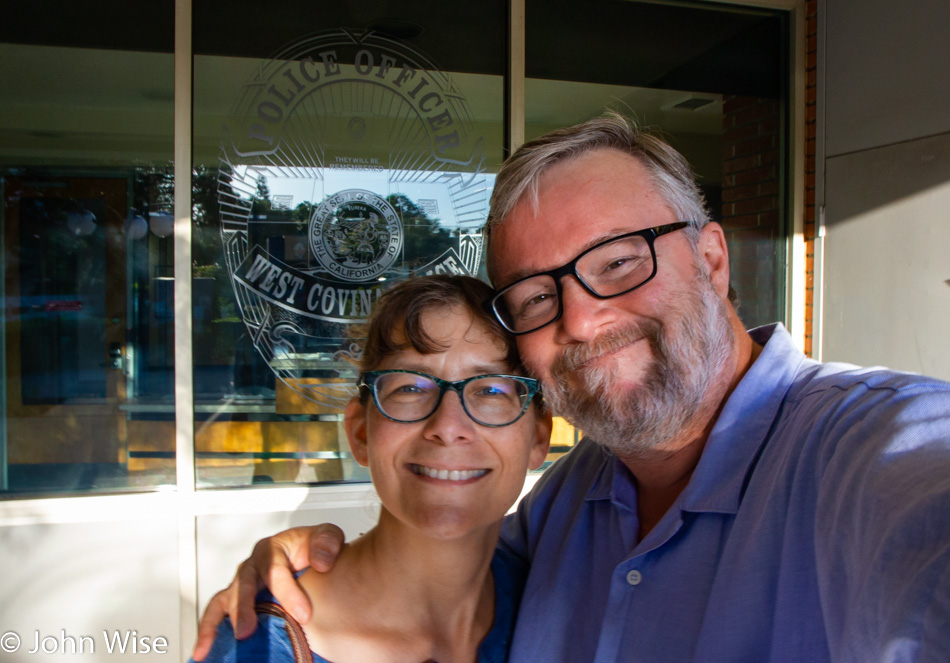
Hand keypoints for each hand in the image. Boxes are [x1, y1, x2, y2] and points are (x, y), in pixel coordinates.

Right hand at [191, 524, 345, 660]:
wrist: (309, 558)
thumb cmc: (312, 550)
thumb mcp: (325, 537)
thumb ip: (326, 543)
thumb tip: (322, 562)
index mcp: (271, 550)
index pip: (275, 570)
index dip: (288, 593)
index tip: (304, 615)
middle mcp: (251, 568)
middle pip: (243, 587)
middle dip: (243, 610)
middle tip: (247, 631)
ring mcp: (240, 586)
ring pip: (222, 602)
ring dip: (214, 625)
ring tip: (208, 648)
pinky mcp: (235, 604)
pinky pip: (216, 616)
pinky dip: (208, 633)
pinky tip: (203, 652)